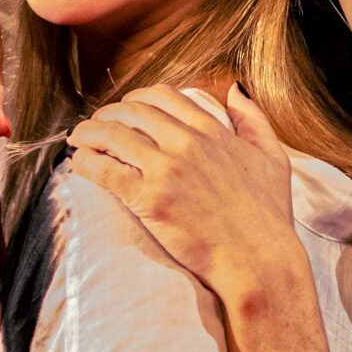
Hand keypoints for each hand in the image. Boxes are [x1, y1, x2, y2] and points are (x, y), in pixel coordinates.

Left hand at [65, 84, 301, 300]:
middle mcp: (186, 142)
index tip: (126, 109)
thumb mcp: (273, 158)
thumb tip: (236, 90)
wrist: (259, 261)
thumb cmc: (269, 216)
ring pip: (112, 135)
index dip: (136, 98)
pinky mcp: (149, 199)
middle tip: (96, 125)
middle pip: (132, 111)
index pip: (162, 96)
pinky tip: (79, 164)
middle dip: (107, 114)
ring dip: (88, 132)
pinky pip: (105, 170)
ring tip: (78, 139)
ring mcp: (166, 169)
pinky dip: (86, 162)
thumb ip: (253, 120)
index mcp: (211, 130)